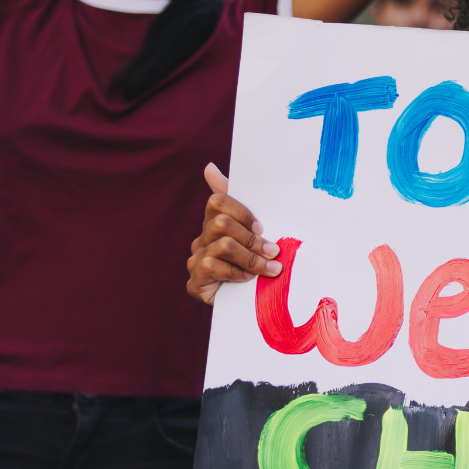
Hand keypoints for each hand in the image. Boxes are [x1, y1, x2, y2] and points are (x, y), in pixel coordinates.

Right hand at [187, 164, 279, 305]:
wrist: (246, 301)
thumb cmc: (255, 262)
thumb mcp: (258, 233)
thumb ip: (243, 204)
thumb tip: (209, 167)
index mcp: (216, 222)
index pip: (218, 201)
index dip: (241, 212)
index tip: (261, 227)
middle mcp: (202, 238)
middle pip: (222, 224)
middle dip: (253, 239)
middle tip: (273, 252)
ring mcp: (196, 259)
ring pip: (222, 246)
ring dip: (251, 258)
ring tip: (270, 268)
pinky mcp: (195, 281)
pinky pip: (212, 267)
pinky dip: (236, 273)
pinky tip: (247, 279)